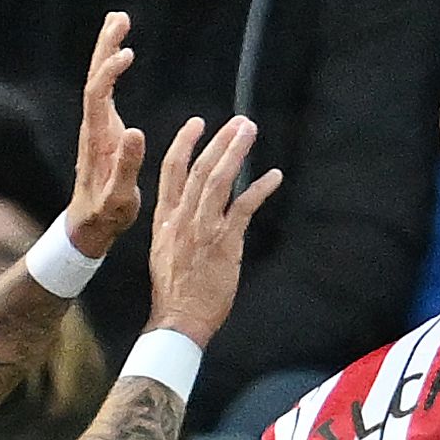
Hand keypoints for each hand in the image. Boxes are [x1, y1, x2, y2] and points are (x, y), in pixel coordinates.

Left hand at [62, 12, 145, 256]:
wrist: (88, 224)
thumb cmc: (106, 214)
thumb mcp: (119, 197)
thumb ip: (126, 166)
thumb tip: (136, 130)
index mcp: (97, 139)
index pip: (97, 94)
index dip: (109, 71)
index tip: (128, 53)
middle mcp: (94, 127)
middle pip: (95, 77)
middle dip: (106, 47)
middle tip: (119, 18)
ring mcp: (98, 126)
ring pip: (99, 80)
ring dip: (108, 51)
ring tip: (120, 22)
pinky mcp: (105, 130)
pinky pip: (107, 91)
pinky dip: (113, 69)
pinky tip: (123, 57)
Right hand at [140, 116, 282, 347]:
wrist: (178, 317)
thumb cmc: (175, 289)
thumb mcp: (165, 249)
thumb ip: (177, 225)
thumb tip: (191, 209)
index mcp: (165, 217)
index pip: (172, 171)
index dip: (184, 143)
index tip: (197, 124)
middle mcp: (182, 217)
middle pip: (199, 168)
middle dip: (220, 141)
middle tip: (238, 122)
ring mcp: (203, 228)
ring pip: (218, 180)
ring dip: (236, 153)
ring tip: (249, 132)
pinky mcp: (225, 242)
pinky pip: (244, 207)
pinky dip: (260, 188)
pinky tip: (274, 176)